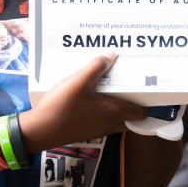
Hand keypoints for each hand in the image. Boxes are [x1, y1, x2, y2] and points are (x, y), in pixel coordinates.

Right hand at [21, 56, 145, 151]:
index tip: (147, 89)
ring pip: (114, 119)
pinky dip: (101, 110)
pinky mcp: (85, 131)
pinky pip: (100, 120)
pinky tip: (89, 98)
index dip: (147, 102)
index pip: (141, 113)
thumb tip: (112, 55)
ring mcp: (97, 130)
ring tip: (108, 88)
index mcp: (115, 112)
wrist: (39, 130)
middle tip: (127, 86)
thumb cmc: (63, 106)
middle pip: (129, 117)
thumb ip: (97, 67)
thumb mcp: (79, 81)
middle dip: (131, 103)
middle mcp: (109, 124)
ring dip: (115, 106)